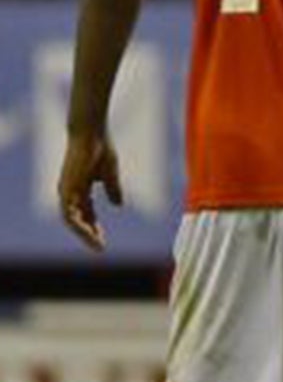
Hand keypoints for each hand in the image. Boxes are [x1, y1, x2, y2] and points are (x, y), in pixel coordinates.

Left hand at [57, 131, 122, 250]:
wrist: (91, 133)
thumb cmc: (100, 148)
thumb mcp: (110, 174)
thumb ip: (113, 189)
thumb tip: (118, 206)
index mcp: (81, 188)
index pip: (86, 213)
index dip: (95, 226)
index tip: (104, 240)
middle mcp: (70, 192)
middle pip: (78, 219)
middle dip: (90, 234)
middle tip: (101, 248)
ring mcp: (66, 190)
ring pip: (71, 220)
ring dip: (84, 233)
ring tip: (97, 244)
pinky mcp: (65, 189)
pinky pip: (68, 213)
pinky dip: (78, 224)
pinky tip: (90, 232)